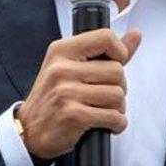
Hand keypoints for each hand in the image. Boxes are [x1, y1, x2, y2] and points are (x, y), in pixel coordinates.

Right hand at [16, 28, 142, 160]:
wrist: (29, 130)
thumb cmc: (53, 97)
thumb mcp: (71, 67)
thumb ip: (105, 52)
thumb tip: (136, 35)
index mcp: (61, 51)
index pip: (105, 38)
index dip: (119, 51)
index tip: (115, 65)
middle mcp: (61, 69)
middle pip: (117, 71)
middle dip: (118, 87)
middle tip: (103, 96)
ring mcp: (65, 92)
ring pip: (118, 95)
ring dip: (117, 108)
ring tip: (102, 110)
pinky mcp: (73, 115)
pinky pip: (114, 117)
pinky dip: (116, 124)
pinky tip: (105, 124)